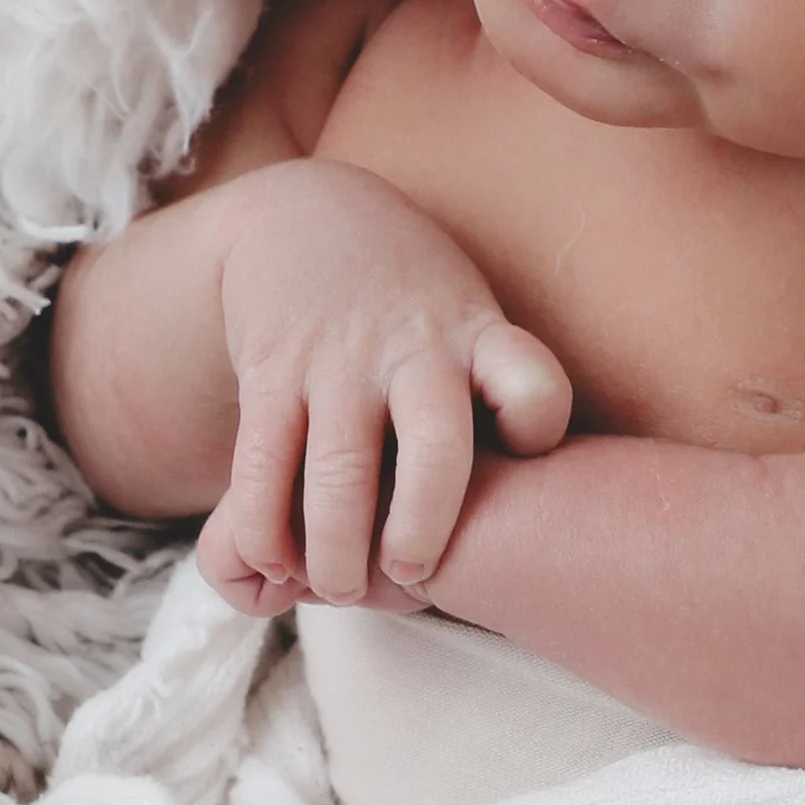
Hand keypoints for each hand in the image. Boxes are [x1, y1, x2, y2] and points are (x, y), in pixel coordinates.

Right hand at [198, 159, 569, 612]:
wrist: (304, 215)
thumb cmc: (414, 307)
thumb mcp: (474, 322)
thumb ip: (502, 397)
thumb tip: (540, 493)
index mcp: (480, 338)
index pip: (533, 389)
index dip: (535, 429)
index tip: (521, 457)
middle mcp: (415, 349)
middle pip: (436, 449)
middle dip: (421, 528)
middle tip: (408, 579)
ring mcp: (339, 359)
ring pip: (340, 472)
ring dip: (336, 549)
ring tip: (340, 589)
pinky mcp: (272, 370)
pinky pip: (264, 462)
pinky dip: (264, 525)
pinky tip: (274, 559)